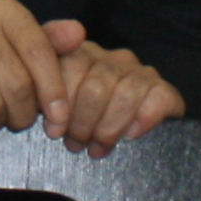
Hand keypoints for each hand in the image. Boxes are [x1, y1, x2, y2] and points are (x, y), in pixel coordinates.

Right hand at [0, 0, 71, 132]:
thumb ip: (51, 43)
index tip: (60, 118)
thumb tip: (77, 33)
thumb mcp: (22, 47)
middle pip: (17, 82)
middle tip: (23, 120)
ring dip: (0, 119)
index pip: (39, 52)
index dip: (54, 91)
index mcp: (3, 9)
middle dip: (25, 112)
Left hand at [43, 39, 184, 157]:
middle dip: (83, 123)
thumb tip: (37, 86)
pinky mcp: (164, 91)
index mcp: (84, 53)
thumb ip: (40, 83)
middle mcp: (114, 58)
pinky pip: (158, 98)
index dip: (62, 104)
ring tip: (96, 148)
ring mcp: (141, 73)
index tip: (54, 130)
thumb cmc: (78, 117)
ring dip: (108, 128)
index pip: (72, 66)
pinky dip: (143, 119)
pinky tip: (130, 135)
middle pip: (96, 87)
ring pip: (126, 94)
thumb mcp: (52, 100)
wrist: (124, 130)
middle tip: (76, 144)